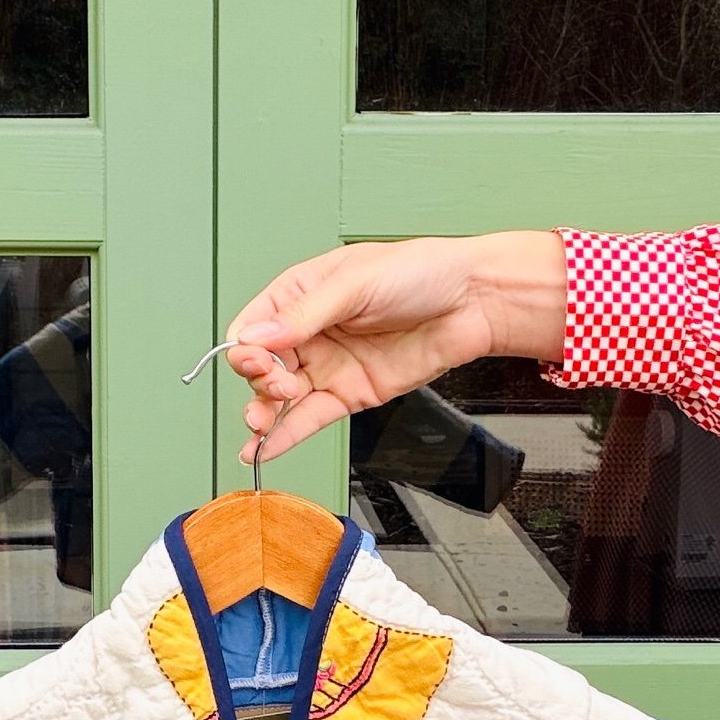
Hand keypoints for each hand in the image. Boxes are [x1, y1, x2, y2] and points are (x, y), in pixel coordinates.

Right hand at [223, 232, 566, 461]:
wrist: (473, 301)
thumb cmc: (421, 272)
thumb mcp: (355, 283)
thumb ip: (303, 314)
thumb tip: (255, 336)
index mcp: (301, 294)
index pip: (252, 327)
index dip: (246, 349)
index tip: (258, 360)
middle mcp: (309, 332)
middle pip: (261, 367)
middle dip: (259, 381)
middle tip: (278, 385)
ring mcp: (328, 366)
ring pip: (279, 398)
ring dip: (263, 413)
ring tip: (258, 423)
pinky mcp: (350, 394)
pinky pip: (309, 419)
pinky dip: (284, 436)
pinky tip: (263, 448)